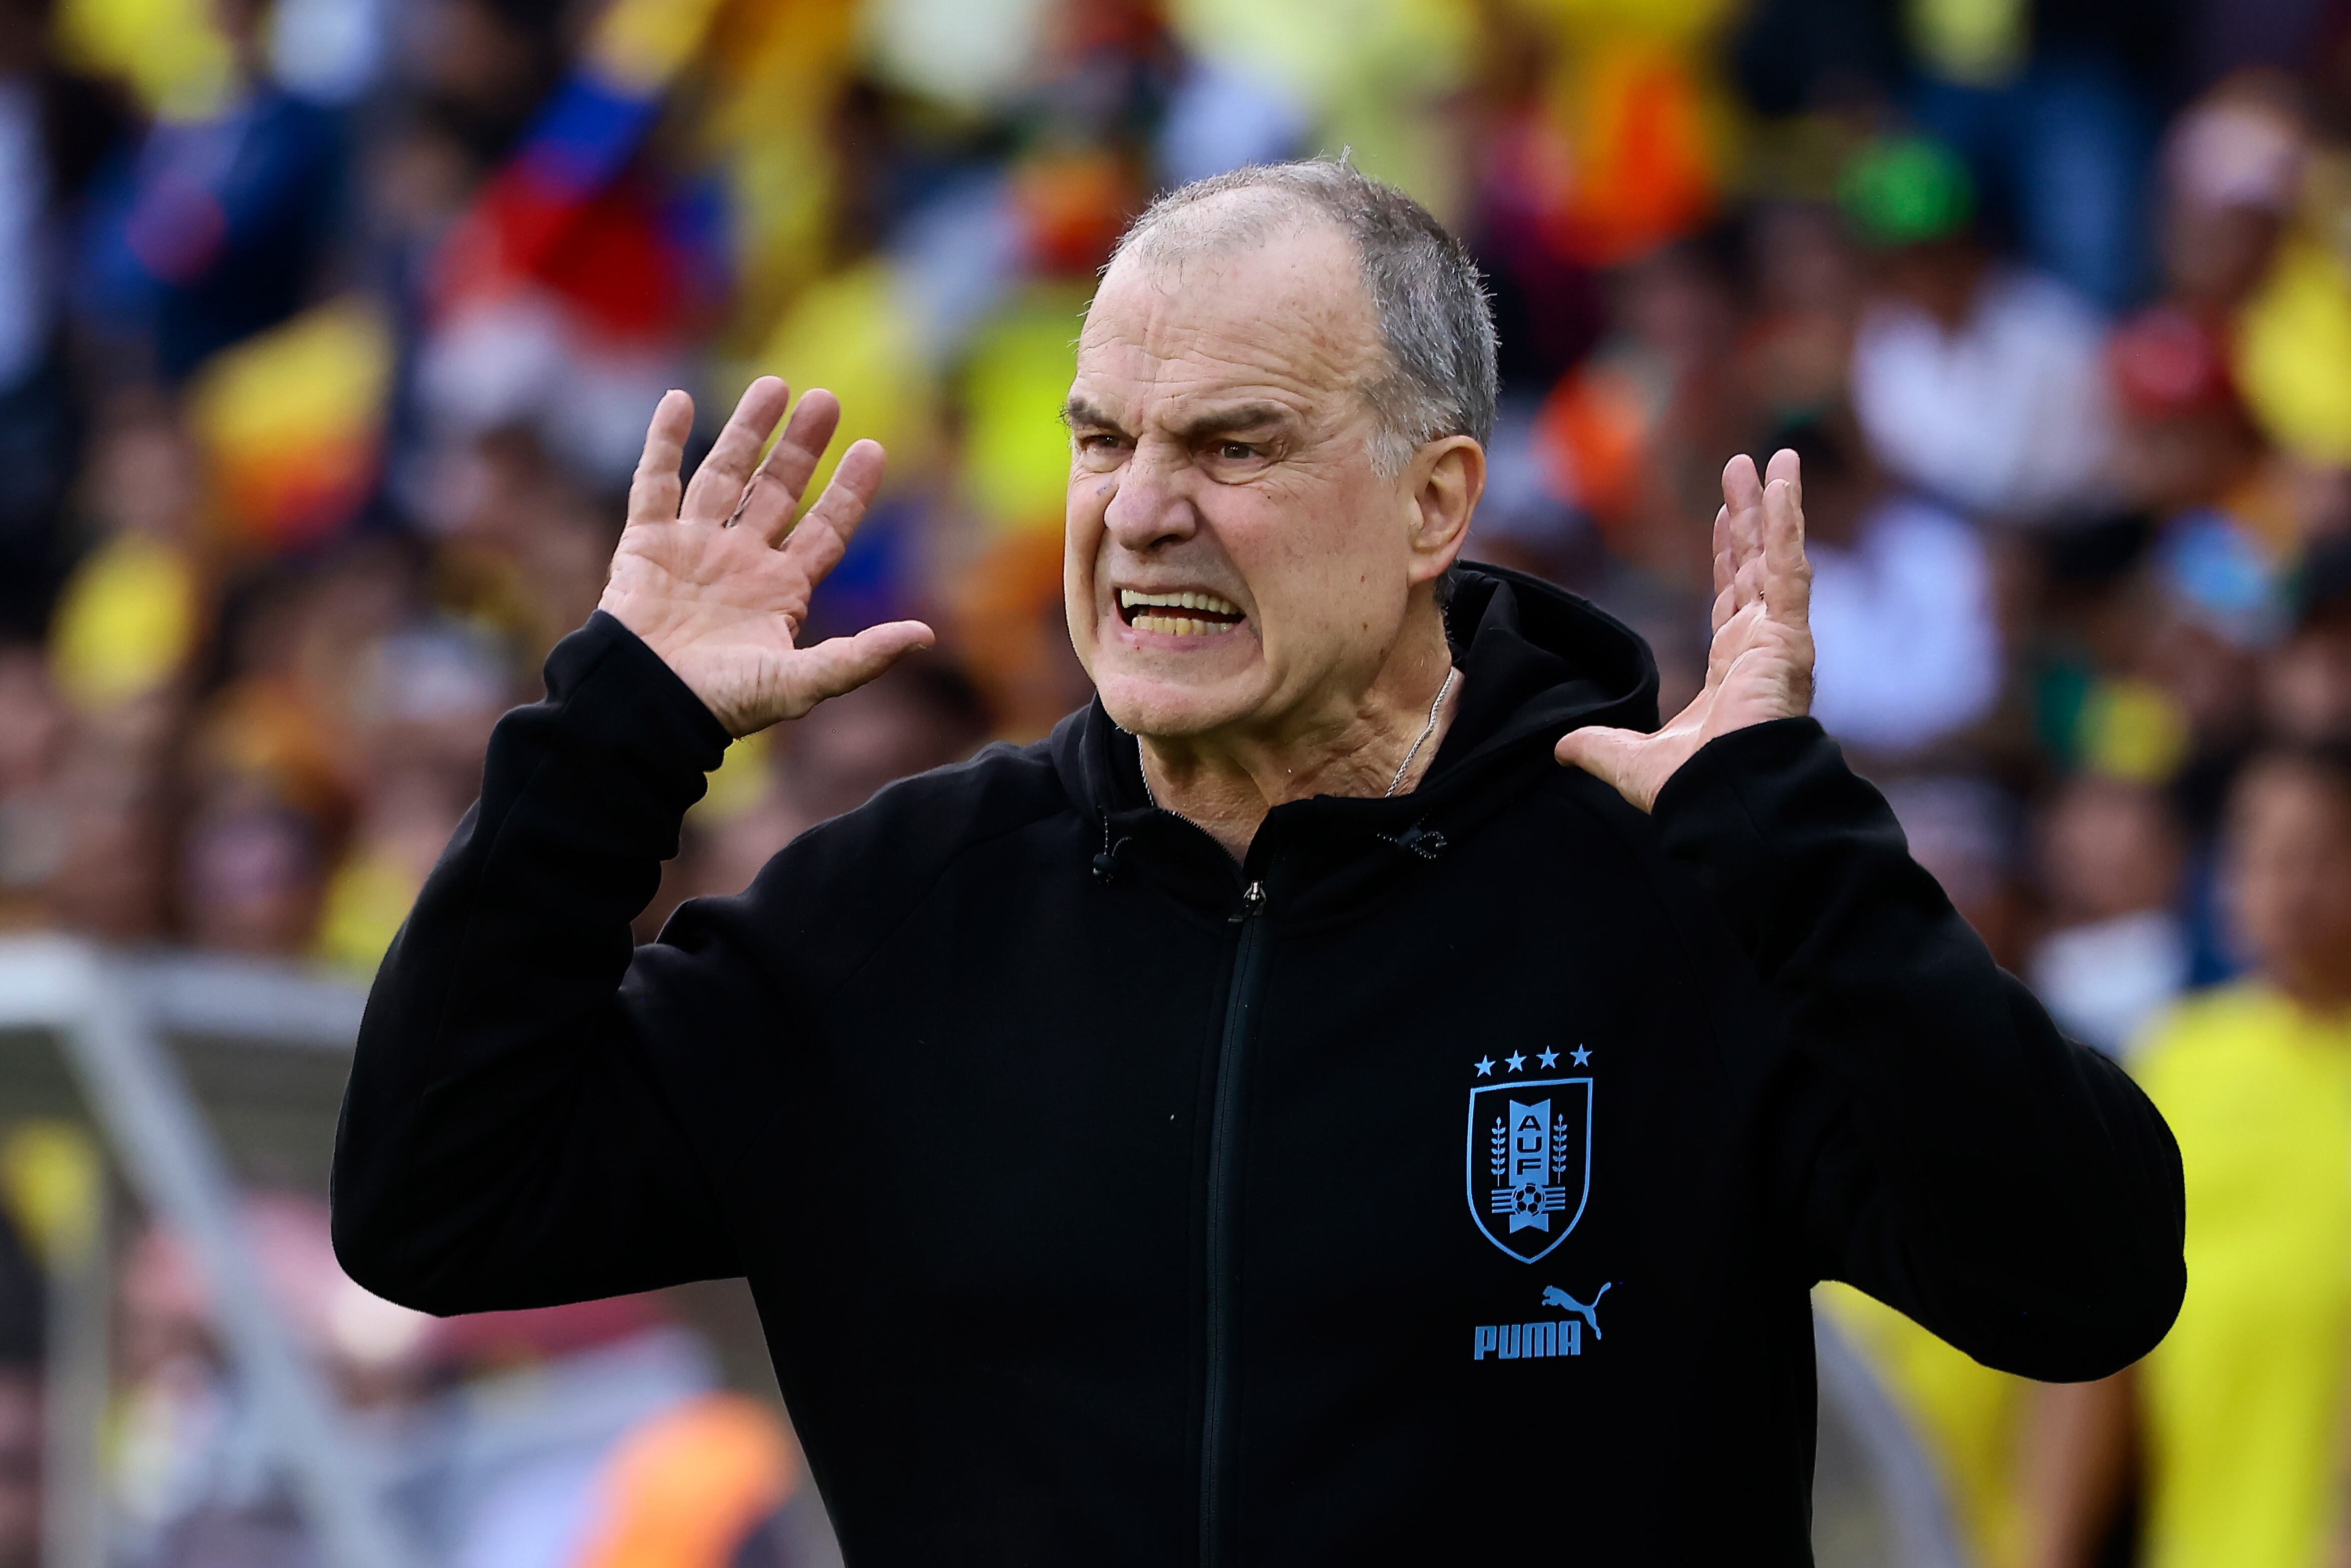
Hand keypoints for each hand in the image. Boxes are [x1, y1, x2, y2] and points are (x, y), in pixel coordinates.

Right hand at [598, 377, 934, 736]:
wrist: (646, 707)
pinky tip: (679, 399)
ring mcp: (693, 548)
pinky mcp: (645, 543)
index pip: (825, 528)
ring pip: (724, 475)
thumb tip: (926, 636)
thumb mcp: (800, 683)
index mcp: (781, 591)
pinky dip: (664, 442)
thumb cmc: (722, 703)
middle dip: (800, 447)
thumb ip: (861, 657)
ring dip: (746, 431)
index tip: (871, 448)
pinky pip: (654, 483)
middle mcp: (741, 562)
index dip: (849, 491)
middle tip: (826, 400)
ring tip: (773, 385)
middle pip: (777, 490)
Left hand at [1556, 449, 1812, 810]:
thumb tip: (1561, 749)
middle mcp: (1761, 648)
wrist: (1726, 797)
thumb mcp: (1628, 760)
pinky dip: (1788, 523)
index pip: (1731, 599)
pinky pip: (1789, 567)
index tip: (1724, 520)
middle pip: (1754, 566)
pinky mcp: (1788, 635)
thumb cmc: (1692, 788)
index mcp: (1732, 670)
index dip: (1729, 558)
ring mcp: (1778, 639)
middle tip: (1744, 470)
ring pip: (1776, 557)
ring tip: (1776, 459)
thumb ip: (1597, 747)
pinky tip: (1783, 483)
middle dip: (1750, 518)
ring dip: (1774, 507)